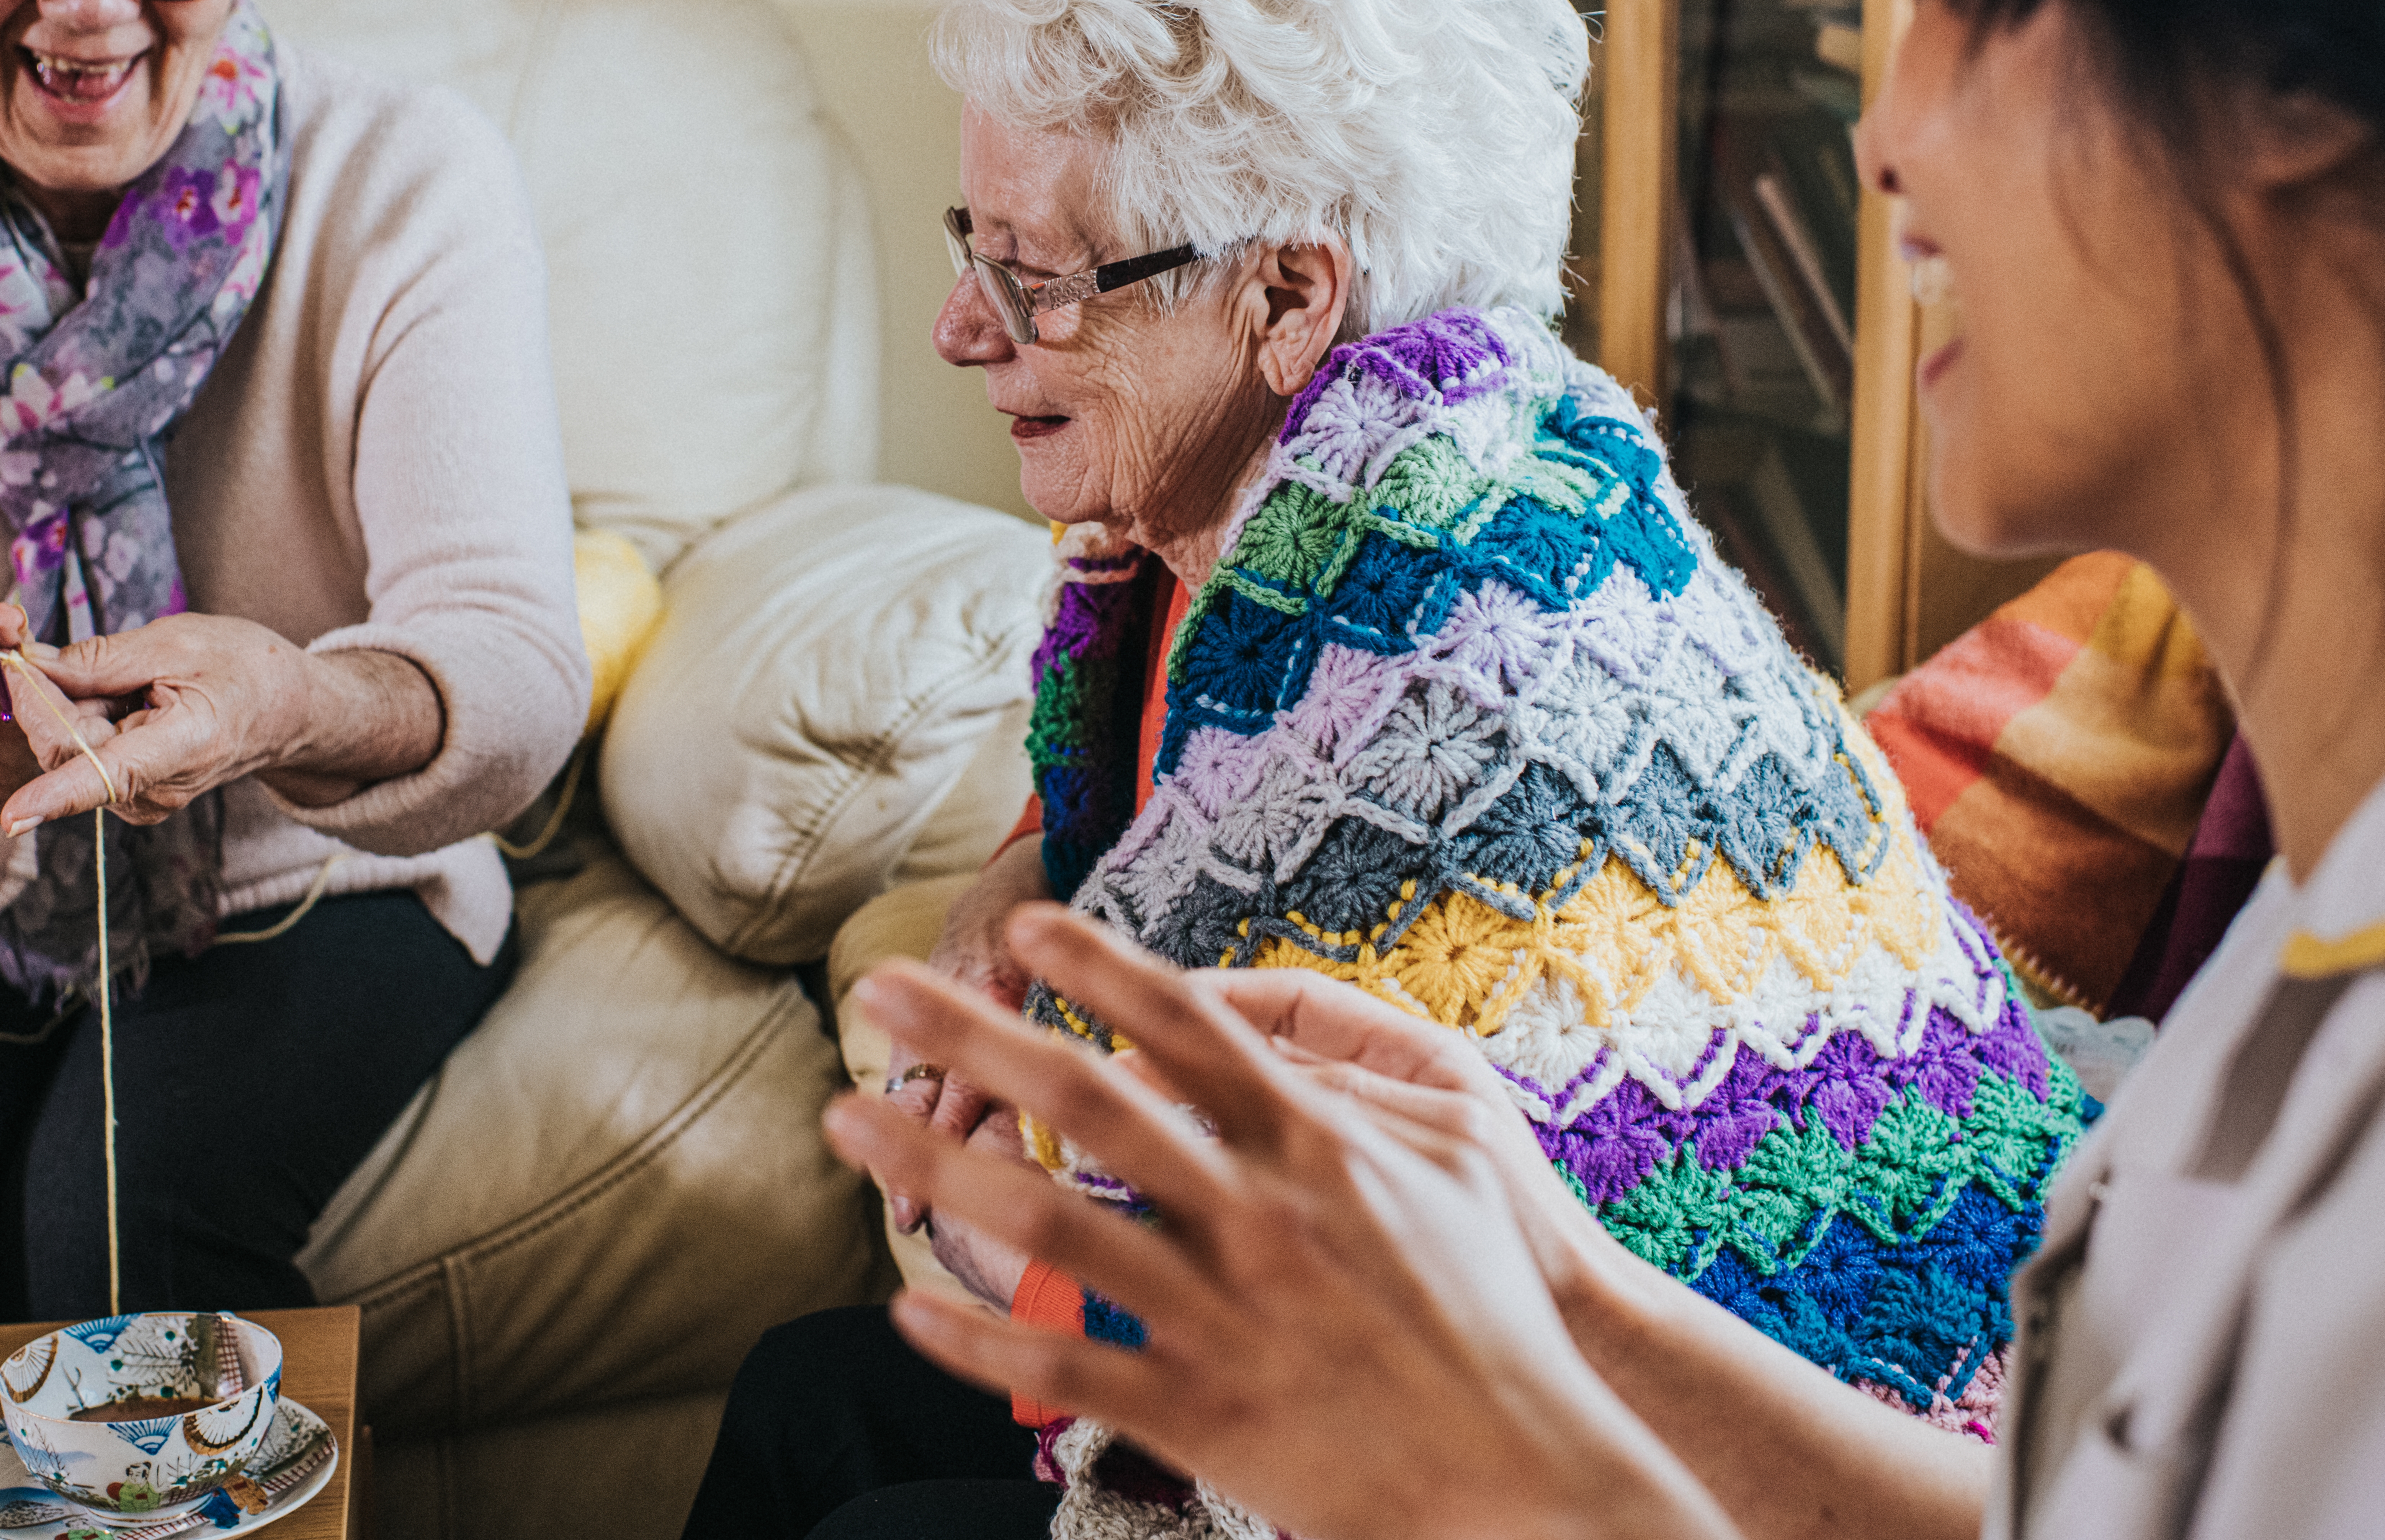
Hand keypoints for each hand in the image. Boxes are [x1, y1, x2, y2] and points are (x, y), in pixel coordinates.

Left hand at [0, 617, 440, 836]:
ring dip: (59, 702)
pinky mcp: (131, 794)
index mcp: (184, 746)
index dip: (56, 795)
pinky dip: (75, 715)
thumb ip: (102, 659)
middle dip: (36, 694)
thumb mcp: (179, 642)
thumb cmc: (246, 668)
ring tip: (102, 667)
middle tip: (19, 641)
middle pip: (66, 747)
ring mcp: (144, 797)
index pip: (110, 776)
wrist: (289, 711)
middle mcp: (158, 788)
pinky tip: (105, 690)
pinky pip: (81, 753)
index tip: (11, 817)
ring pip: (67, 748)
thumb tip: (32, 666)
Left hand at [825, 906, 1733, 1539]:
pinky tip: (906, 1313)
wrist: (1537, 1458)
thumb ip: (1347, 1083)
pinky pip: (1061, 1367)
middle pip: (1083, 1099)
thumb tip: (1248, 1028)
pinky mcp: (1202, 1412)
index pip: (1184, 1023)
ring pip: (1041, 1224)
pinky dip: (977, 1339)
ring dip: (932, 1163)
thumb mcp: (1454, 1151)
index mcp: (1313, 1141)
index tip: (1018, 926)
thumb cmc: (1506, 1290)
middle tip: (880, 985)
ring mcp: (1220, 1313)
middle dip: (971, 1033)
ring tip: (847, 1118)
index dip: (1097, 965)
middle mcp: (1253, 1212)